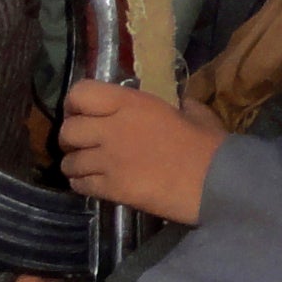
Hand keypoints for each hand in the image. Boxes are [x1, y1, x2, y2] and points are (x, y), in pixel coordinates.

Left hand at [58, 81, 225, 223]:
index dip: (74, 105)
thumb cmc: (208, 145)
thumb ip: (180, 105)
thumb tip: (182, 105)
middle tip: (84, 145)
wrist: (213, 182)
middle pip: (68, 130)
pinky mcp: (110, 188)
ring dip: (75, 165)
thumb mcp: (194, 113)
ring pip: (69, 162)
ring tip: (88, 169)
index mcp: (130, 103)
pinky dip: (82, 185)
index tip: (82, 113)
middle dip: (71, 139)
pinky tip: (94, 185)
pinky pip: (79, 185)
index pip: (80, 93)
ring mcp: (108, 159)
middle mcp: (112, 127)